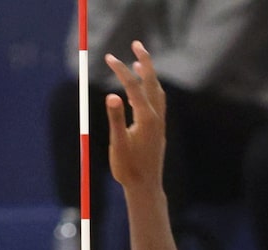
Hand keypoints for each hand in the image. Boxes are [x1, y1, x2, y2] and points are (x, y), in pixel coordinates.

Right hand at [104, 44, 169, 195]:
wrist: (146, 185)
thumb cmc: (128, 168)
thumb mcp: (118, 144)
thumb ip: (115, 118)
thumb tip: (111, 95)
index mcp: (146, 117)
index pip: (133, 86)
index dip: (121, 70)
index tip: (109, 58)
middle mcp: (156, 115)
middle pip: (151, 80)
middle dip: (143, 61)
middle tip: (135, 45)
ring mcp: (159, 120)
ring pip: (157, 89)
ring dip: (149, 73)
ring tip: (140, 62)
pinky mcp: (158, 127)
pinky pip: (157, 100)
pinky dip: (151, 88)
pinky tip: (144, 90)